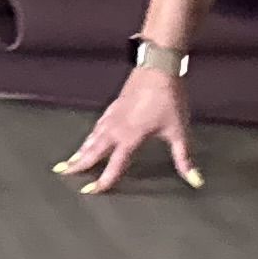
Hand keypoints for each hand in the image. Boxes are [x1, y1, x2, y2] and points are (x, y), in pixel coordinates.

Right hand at [55, 63, 201, 194]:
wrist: (158, 67)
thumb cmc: (170, 99)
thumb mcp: (179, 131)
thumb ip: (185, 158)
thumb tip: (196, 181)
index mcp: (132, 136)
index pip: (115, 164)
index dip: (103, 180)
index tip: (90, 191)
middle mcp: (117, 127)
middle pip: (94, 149)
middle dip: (78, 163)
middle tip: (61, 172)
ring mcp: (113, 115)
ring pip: (92, 136)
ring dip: (81, 150)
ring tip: (70, 160)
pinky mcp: (114, 106)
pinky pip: (97, 125)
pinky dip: (90, 135)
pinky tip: (90, 136)